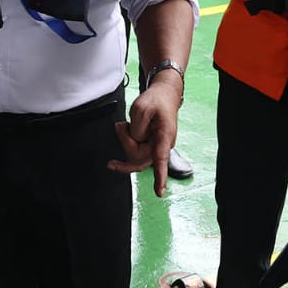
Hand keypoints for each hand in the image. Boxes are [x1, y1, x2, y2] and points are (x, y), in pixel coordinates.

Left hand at [109, 72, 182, 195]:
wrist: (164, 96)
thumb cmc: (156, 101)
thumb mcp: (141, 108)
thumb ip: (136, 127)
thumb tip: (134, 141)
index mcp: (165, 135)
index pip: (161, 158)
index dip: (160, 176)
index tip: (159, 191)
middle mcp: (162, 146)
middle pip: (138, 156)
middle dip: (126, 141)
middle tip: (123, 125)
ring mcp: (156, 149)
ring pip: (135, 157)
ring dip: (125, 141)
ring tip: (125, 125)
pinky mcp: (150, 149)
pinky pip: (135, 155)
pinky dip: (126, 145)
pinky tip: (122, 138)